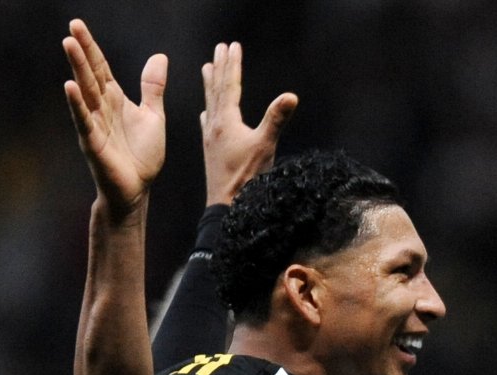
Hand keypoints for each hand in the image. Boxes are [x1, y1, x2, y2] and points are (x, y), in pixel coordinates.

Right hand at [62, 19, 166, 220]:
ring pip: (85, 92)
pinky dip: (77, 104)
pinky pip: (84, 120)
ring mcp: (94, 124)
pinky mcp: (93, 142)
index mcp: (115, 100)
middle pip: (90, 73)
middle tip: (72, 26)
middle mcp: (101, 108)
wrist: (138, 188)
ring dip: (77, 68)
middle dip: (82, 50)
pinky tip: (69, 87)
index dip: (92, 46)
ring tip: (68, 44)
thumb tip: (159, 56)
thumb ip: (153, 88)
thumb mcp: (154, 116)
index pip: (100, 67)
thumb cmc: (142, 155)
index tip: (78, 24)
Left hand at [201, 41, 297, 205]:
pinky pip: (207, 123)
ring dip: (210, 85)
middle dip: (220, 68)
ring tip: (207, 69)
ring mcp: (211, 138)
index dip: (232, 65)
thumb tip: (291, 96)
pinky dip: (207, 112)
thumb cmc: (246, 178)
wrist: (227, 206)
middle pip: (217, 90)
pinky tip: (205, 113)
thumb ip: (276, 119)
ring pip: (210, 104)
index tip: (232, 45)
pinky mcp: (212, 151)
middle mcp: (215, 126)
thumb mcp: (265, 146)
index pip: (230, 86)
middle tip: (219, 48)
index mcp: (226, 122)